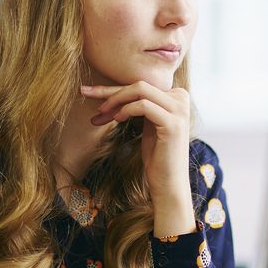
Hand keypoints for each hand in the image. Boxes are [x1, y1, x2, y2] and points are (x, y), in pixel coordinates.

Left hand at [81, 82, 195, 236]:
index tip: (90, 93)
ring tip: (101, 113)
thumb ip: (137, 105)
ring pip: (140, 90)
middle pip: (139, 84)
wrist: (168, 182)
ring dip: (115, 99)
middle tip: (85, 94)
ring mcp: (180, 110)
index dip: (114, 89)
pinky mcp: (173, 124)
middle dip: (110, 91)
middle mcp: (182, 98)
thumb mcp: (146, 124)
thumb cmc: (157, 155)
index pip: (141, 85)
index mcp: (177, 96)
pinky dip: (126, 110)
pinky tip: (116, 119)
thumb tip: (108, 91)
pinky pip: (143, 106)